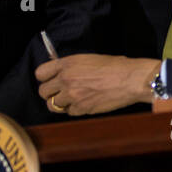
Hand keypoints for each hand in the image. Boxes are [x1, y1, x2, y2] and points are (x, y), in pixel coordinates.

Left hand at [35, 55, 159, 115]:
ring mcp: (73, 95)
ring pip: (53, 105)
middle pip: (43, 92)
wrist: (131, 79)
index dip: (45, 78)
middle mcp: (66, 79)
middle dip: (51, 93)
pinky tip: (85, 103)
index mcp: (67, 64)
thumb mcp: (89, 59)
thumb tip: (61, 73)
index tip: (51, 80)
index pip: (40, 73)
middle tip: (60, 93)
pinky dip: (75, 110)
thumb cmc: (115, 67)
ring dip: (60, 104)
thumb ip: (71, 66)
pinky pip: (70, 112)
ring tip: (72, 100)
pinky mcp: (81, 108)